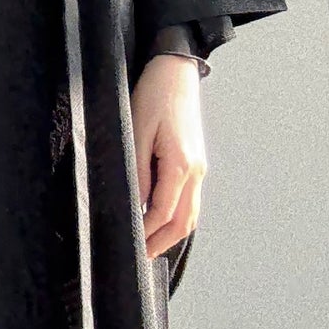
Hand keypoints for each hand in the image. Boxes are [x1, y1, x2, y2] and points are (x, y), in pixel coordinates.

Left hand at [130, 53, 207, 261]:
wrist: (175, 72)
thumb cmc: (152, 97)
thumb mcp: (136, 132)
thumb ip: (137, 172)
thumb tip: (134, 205)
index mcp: (181, 165)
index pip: (163, 213)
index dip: (145, 233)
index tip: (128, 246)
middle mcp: (196, 172)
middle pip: (183, 221)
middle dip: (161, 242)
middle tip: (139, 256)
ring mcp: (200, 169)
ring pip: (191, 214)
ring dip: (171, 233)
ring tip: (148, 245)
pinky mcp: (196, 163)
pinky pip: (190, 200)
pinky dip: (178, 217)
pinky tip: (160, 220)